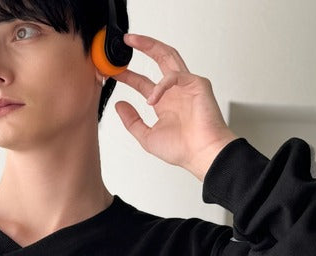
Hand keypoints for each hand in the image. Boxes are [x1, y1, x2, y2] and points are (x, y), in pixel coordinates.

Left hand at [112, 33, 239, 181]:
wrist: (202, 154)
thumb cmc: (183, 149)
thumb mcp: (147, 137)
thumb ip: (132, 121)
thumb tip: (120, 105)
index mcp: (165, 104)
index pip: (144, 83)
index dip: (128, 76)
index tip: (113, 72)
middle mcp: (176, 92)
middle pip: (158, 60)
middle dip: (142, 47)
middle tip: (125, 42)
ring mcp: (187, 86)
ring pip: (169, 56)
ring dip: (151, 46)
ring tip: (134, 42)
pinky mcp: (198, 84)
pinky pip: (175, 76)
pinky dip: (161, 85)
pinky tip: (152, 99)